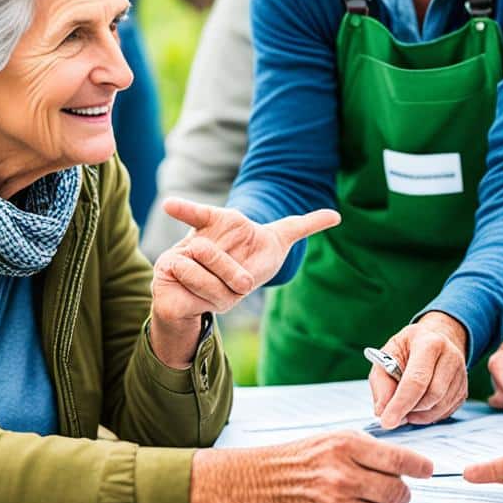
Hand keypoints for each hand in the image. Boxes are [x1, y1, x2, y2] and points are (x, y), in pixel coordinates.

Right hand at [149, 198, 338, 365]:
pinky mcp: (166, 272)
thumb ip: (303, 224)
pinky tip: (202, 297)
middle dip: (230, 272)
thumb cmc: (248, 261)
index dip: (186, 209)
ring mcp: (177, 252)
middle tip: (244, 283)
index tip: (169, 206)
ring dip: (218, 288)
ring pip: (199, 270)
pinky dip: (202, 294)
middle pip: (207, 251)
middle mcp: (195, 235)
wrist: (218, 295)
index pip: (200, 212)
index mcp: (218, 222)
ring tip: (222, 291)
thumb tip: (336, 214)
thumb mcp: (277, 242)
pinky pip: (186, 284)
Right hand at [266, 432, 432, 502]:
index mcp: (347, 446)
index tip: (428, 469)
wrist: (271, 480)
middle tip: (400, 489)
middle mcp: (344, 475)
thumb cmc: (309, 455)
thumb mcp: (339, 437)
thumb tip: (409, 462)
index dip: (418, 466)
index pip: (396, 459)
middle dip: (404, 491)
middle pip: (397, 490)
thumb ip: (373, 448)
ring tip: (371, 494)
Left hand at [370, 313, 468, 429]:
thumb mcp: (388, 355)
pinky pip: (446, 411)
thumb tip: (383, 411)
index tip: (387, 421)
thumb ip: (382, 382)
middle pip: (432, 395)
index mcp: (428, 343)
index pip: (416, 380)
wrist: (434, 339)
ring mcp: (461, 373)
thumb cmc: (407, 348)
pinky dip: (429, 416)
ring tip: (405, 407)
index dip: (400, 403)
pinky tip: (418, 406)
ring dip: (419, 415)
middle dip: (410, 409)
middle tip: (394, 412)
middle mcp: (450, 356)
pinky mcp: (464, 389)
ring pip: (440, 406)